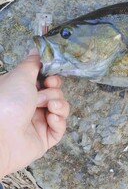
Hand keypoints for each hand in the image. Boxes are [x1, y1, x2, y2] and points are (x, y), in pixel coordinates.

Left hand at [0, 49, 69, 177]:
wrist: (2, 137)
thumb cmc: (7, 104)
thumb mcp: (20, 75)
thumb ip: (32, 62)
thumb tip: (36, 50)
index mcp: (21, 91)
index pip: (45, 81)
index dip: (52, 78)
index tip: (50, 78)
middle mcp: (29, 106)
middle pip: (56, 93)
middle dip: (54, 91)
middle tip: (46, 92)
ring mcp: (37, 122)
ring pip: (61, 108)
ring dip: (59, 105)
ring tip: (49, 107)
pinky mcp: (44, 138)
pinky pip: (60, 127)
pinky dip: (59, 121)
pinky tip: (51, 119)